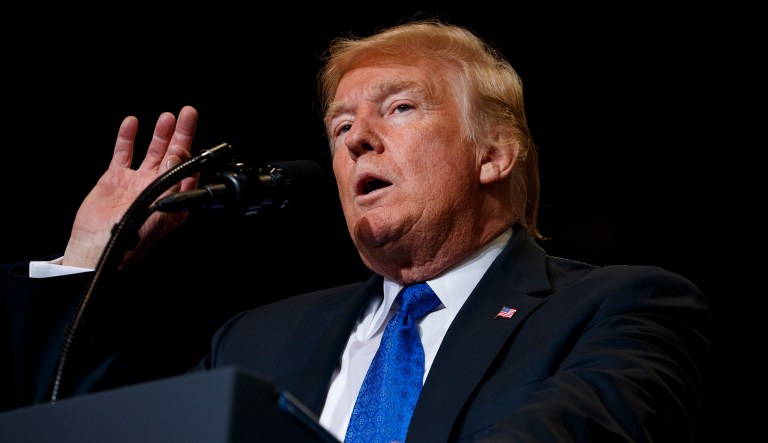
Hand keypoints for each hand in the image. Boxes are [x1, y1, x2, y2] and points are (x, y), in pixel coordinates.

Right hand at [62, 106, 198, 268]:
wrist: (95, 246)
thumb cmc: (129, 238)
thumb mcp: (158, 210)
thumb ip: (171, 183)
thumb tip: (177, 156)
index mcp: (173, 200)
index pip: (188, 170)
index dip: (191, 152)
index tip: (189, 137)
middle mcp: (158, 188)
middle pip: (174, 155)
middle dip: (182, 133)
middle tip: (188, 113)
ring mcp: (137, 182)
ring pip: (152, 152)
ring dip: (160, 134)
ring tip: (168, 117)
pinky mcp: (116, 178)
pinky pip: (124, 153)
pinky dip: (128, 138)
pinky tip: (132, 123)